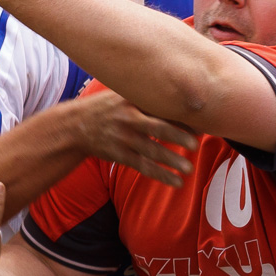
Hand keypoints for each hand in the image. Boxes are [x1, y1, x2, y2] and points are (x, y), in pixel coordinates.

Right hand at [69, 89, 197, 186]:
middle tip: (197, 144)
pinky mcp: (120, 155)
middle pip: (157, 128)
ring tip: (189, 169)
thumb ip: (146, 94)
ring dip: (171, 160)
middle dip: (177, 136)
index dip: (181, 116)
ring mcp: (123, 138)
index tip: (200, 123)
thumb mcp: (122, 94)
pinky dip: (161, 175)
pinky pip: (143, 167)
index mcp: (132, 100)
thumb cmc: (107, 107)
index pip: (161, 107)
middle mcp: (128, 119)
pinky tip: (177, 182)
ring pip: (151, 151)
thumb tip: (182, 94)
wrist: (75, 126)